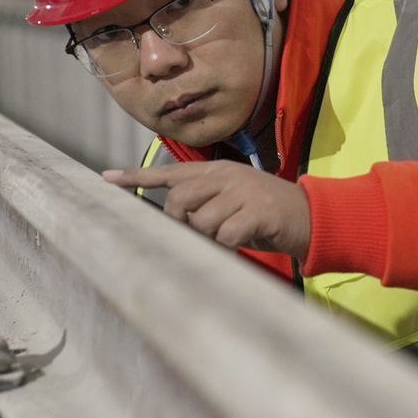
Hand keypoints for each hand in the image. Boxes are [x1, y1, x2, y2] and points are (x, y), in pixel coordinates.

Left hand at [102, 161, 310, 258]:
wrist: (312, 216)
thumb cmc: (266, 213)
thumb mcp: (233, 198)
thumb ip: (205, 201)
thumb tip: (174, 219)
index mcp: (217, 171)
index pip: (169, 172)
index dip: (137, 176)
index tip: (105, 177)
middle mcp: (226, 176)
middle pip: (178, 202)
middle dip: (182, 224)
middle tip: (204, 234)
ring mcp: (242, 192)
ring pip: (201, 222)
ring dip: (212, 238)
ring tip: (234, 235)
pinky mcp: (256, 211)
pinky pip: (225, 235)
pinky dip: (230, 245)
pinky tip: (246, 240)